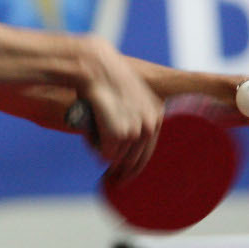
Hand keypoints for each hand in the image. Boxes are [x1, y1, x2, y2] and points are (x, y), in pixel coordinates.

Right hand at [74, 37, 164, 182]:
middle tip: (108, 181)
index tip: (122, 180)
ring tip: (93, 129)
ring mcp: (138, 129)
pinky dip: (93, 145)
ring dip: (101, 150)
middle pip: (132, 161)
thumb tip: (120, 150)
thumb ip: (128, 117)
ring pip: (116, 158)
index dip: (133, 170)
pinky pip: (104, 153)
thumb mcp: (124, 97)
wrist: (95, 66)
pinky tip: (90, 129)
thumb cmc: (102, 79)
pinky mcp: (121, 133)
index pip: (147, 153)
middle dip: (118, 172)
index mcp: (157, 114)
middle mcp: (152, 123)